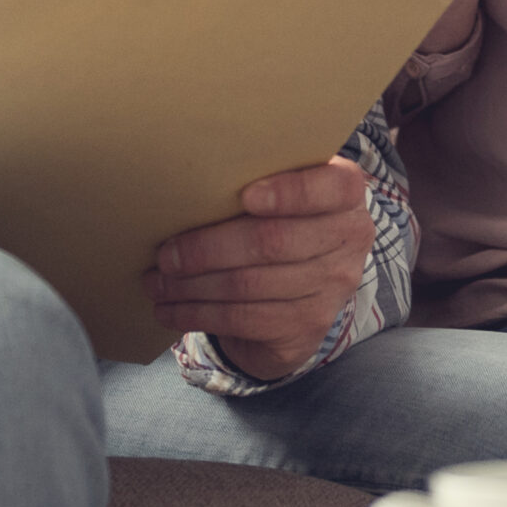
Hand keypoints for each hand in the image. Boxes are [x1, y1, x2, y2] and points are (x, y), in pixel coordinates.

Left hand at [145, 157, 373, 380]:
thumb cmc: (279, 223)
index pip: (334, 187)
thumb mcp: (282, 195)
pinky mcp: (308, 326)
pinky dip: (198, 314)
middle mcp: (350, 239)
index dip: (290, 192)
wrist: (301, 290)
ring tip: (156, 282)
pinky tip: (170, 310)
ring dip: (192, 286)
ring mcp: (333, 287)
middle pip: (272, 241)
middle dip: (207, 249)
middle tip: (163, 254)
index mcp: (346, 193)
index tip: (246, 195)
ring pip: (249, 285)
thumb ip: (257, 180)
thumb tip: (186, 184)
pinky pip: (244, 319)